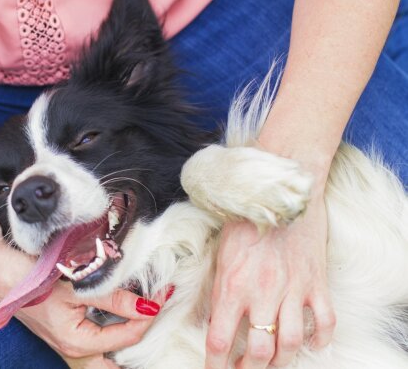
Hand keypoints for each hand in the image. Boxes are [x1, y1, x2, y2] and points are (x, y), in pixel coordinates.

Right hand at [0, 229, 166, 363]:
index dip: (150, 315)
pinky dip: (109, 331)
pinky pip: (92, 339)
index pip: (127, 335)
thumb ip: (114, 298)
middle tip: (157, 319)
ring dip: (123, 340)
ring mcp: (66, 340)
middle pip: (114, 361)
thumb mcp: (78, 286)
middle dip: (137, 344)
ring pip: (103, 352)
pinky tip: (118, 315)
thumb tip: (148, 306)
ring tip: (142, 320)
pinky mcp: (62, 328)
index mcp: (77, 343)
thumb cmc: (32, 277)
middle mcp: (72, 348)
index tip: (166, 293)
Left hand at [206, 194, 335, 368]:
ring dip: (281, 359)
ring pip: (291, 343)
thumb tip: (213, 316)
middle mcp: (262, 293)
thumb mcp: (220, 251)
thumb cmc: (245, 216)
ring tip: (272, 361)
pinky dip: (321, 339)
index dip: (215, 363)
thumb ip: (219, 285)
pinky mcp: (316, 282)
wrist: (281, 189)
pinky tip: (313, 344)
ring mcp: (293, 289)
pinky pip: (325, 322)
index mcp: (231, 285)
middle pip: (258, 350)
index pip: (219, 339)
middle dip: (249, 368)